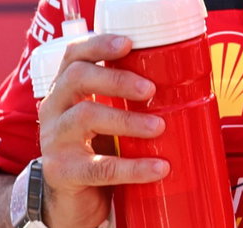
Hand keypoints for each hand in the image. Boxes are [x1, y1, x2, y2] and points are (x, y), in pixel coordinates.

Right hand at [37, 34, 166, 227]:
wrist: (74, 198)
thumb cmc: (98, 148)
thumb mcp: (109, 117)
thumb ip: (130, 98)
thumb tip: (188, 80)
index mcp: (68, 89)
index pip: (74, 55)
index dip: (98, 44)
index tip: (128, 43)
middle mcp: (55, 109)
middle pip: (77, 78)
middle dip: (117, 79)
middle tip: (150, 89)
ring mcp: (55, 140)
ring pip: (85, 117)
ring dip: (127, 120)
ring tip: (158, 127)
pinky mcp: (62, 172)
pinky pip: (99, 167)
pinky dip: (132, 167)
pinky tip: (158, 168)